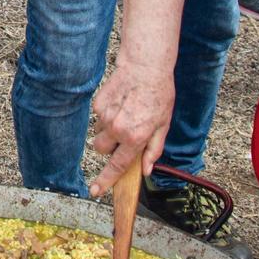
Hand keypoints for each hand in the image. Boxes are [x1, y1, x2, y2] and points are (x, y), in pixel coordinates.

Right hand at [88, 65, 173, 197]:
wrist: (145, 67)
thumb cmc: (158, 95)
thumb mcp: (163, 126)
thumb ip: (153, 150)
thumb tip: (146, 170)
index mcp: (135, 138)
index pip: (117, 166)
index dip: (105, 181)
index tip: (95, 191)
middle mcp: (117, 129)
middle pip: (101, 151)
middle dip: (109, 148)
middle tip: (123, 136)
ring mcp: (105, 116)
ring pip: (99, 134)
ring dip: (107, 131)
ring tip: (124, 115)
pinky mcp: (98, 104)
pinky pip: (98, 118)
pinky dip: (106, 116)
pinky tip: (119, 104)